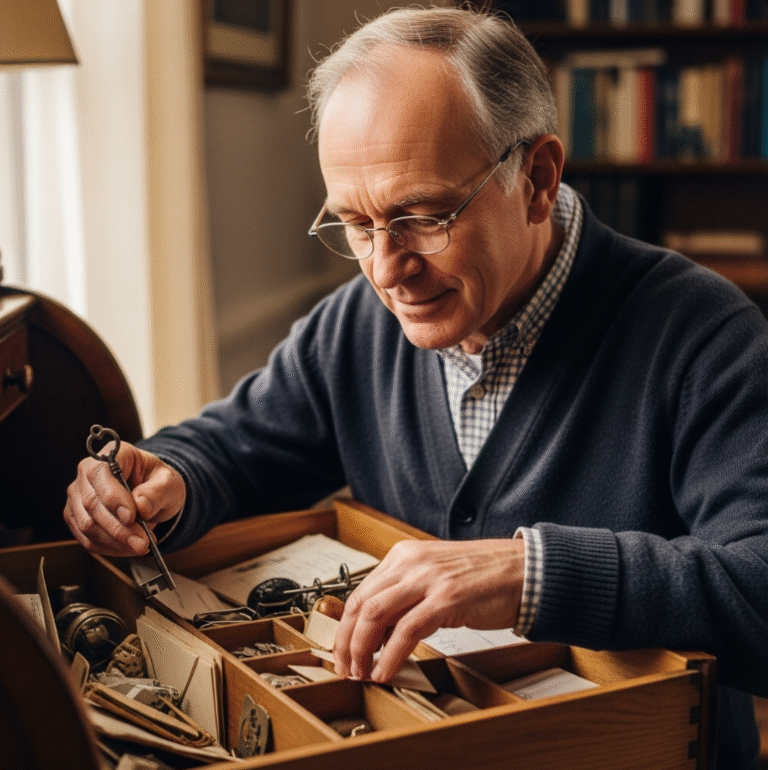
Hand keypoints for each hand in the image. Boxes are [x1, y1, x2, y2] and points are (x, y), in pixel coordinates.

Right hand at [64, 442, 185, 556]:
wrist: (153, 495)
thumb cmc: (159, 483)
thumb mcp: (169, 482)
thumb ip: (157, 491)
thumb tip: (141, 506)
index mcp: (112, 454)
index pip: (101, 473)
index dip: (113, 497)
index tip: (132, 517)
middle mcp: (88, 473)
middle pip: (92, 503)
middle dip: (118, 528)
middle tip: (142, 542)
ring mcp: (78, 496)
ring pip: (87, 525)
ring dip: (115, 541)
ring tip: (140, 546)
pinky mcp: (77, 518)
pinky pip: (87, 539)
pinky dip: (109, 548)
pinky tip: (128, 548)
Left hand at [332, 537, 525, 682]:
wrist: (524, 570)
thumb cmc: (483, 578)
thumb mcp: (435, 579)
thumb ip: (406, 597)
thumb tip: (377, 633)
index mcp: (405, 555)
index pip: (361, 592)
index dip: (346, 626)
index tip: (343, 651)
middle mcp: (411, 562)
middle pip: (362, 604)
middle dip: (347, 641)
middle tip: (346, 668)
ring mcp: (429, 578)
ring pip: (376, 615)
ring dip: (362, 650)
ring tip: (362, 673)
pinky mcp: (447, 597)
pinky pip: (407, 631)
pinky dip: (390, 655)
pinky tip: (386, 672)